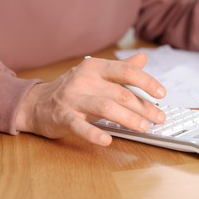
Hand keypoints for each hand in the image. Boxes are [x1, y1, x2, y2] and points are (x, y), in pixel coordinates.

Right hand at [15, 53, 165, 145]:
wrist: (36, 102)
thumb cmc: (73, 88)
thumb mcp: (96, 74)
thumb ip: (121, 68)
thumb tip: (144, 58)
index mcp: (95, 67)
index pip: (126, 71)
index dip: (147, 82)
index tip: (162, 94)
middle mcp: (84, 79)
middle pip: (120, 92)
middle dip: (144, 107)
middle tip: (159, 118)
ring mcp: (72, 98)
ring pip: (105, 106)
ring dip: (128, 118)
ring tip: (143, 127)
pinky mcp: (62, 117)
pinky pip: (79, 126)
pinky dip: (94, 134)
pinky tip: (107, 140)